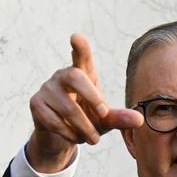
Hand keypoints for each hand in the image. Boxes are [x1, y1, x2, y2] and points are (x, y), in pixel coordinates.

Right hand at [27, 34, 143, 172]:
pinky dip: (69, 133)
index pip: (82, 57)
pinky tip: (76, 138)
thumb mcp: (105, 120)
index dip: (81, 48)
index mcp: (83, 74)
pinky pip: (54, 120)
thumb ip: (120, 118)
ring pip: (67, 107)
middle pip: (75, 76)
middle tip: (104, 114)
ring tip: (93, 139)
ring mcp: (47, 88)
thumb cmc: (87, 120)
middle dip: (92, 96)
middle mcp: (63, 76)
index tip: (76, 37)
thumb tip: (140, 120)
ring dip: (84, 127)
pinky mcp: (36, 104)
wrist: (62, 136)